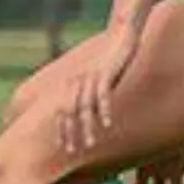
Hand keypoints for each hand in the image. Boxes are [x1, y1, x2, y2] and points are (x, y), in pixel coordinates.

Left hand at [60, 22, 139, 154]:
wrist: (121, 32)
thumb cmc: (112, 55)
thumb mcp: (98, 74)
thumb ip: (92, 90)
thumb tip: (93, 109)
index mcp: (73, 81)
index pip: (63, 110)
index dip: (62, 128)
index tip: (64, 146)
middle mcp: (77, 80)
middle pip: (70, 112)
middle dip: (70, 133)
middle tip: (73, 151)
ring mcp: (91, 77)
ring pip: (85, 107)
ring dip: (86, 128)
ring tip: (90, 145)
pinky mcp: (106, 72)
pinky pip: (103, 95)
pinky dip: (104, 111)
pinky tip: (108, 125)